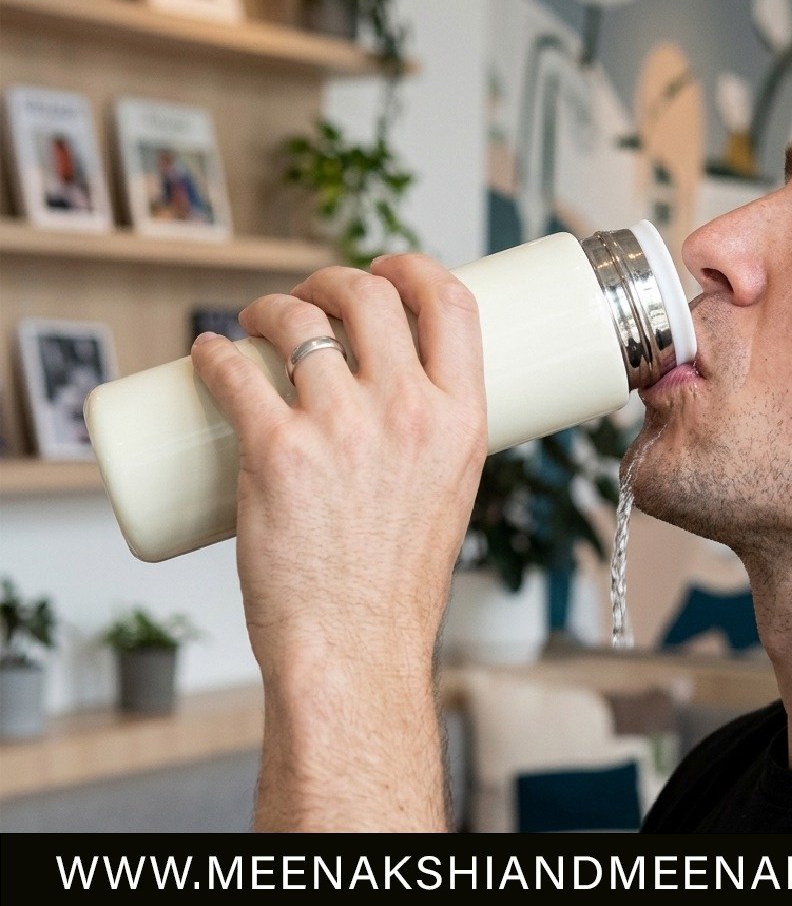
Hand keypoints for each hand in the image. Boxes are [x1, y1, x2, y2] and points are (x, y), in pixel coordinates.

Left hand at [190, 256, 486, 679]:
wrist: (354, 649)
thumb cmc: (397, 582)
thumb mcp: (449, 492)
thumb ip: (428, 433)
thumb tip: (387, 390)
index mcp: (462, 419)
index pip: (451, 302)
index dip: (414, 267)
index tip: (387, 268)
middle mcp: (407, 412)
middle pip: (368, 294)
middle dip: (330, 278)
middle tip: (308, 297)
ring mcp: (340, 429)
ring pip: (296, 320)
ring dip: (267, 307)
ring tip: (253, 323)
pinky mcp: (275, 452)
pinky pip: (232, 371)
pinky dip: (212, 352)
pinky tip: (205, 351)